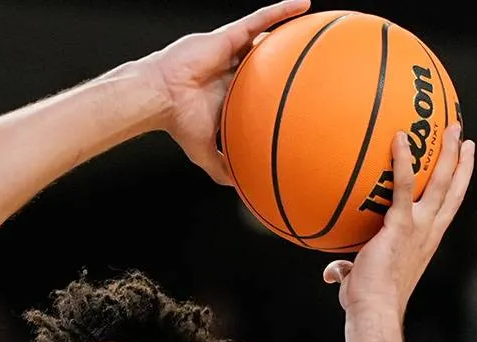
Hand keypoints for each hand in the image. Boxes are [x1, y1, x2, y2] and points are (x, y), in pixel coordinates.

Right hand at [144, 0, 309, 184]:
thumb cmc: (177, 121)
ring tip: (315, 29)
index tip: (296, 95)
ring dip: (288, 31)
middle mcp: (232, 68)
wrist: (161, 97)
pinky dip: (281, 10)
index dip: (275, 88)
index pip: (257, 87)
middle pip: (265, 60)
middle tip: (310, 64)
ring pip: (266, 35)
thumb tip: (238, 187)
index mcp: (228, 92)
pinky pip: (260, 18)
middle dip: (285, 60)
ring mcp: (232, 50)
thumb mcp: (204, 150)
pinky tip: (304, 4)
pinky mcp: (229, 35)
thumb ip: (221, 167)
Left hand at [324, 124, 475, 320]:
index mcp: (426, 241)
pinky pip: (404, 187)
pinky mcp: (401, 225)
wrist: (374, 308)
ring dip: (449, 153)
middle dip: (461, 162)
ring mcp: (419, 227)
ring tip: (452, 126)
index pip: (447, 208)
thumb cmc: (366, 300)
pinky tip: (399, 138)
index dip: (458, 186)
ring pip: (442, 182)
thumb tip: (332, 273)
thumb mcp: (358, 280)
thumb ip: (347, 270)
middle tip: (466, 138)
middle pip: (453, 189)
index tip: (464, 166)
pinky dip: (403, 162)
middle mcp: (429, 231)